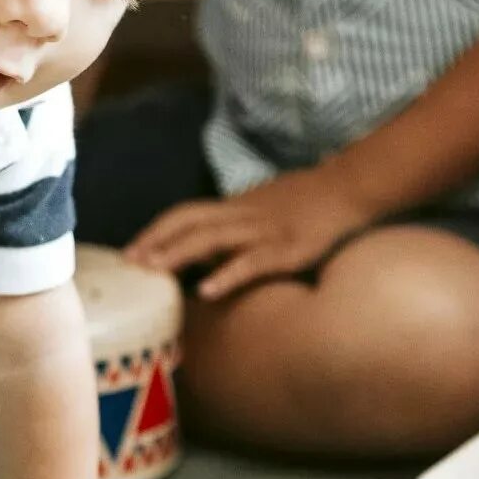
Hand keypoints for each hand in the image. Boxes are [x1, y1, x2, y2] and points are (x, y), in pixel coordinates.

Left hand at [124, 169, 374, 299]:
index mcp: (233, 208)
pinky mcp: (288, 249)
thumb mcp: (258, 214)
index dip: (155, 230)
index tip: (128, 252)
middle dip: (157, 242)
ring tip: (154, 271)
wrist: (349, 188)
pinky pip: (253, 261)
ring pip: (214, 238)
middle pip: (189, 223)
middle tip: (130, 264)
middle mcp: (242, 216)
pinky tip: (206, 291)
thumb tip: (198, 257)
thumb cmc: (303, 205)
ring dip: (180, 253)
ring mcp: (264, 231)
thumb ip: (229, 233)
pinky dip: (227, 275)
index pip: (184, 214)